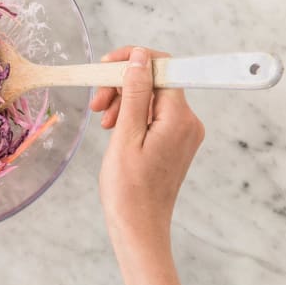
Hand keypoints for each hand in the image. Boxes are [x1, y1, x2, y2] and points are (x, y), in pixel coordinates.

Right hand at [90, 46, 204, 238]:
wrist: (139, 226)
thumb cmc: (129, 189)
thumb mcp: (125, 135)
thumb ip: (135, 93)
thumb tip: (140, 59)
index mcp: (180, 118)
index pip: (163, 67)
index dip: (133, 61)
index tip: (106, 68)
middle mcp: (188, 122)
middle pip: (155, 81)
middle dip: (123, 84)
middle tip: (97, 103)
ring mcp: (183, 132)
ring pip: (151, 97)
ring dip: (123, 100)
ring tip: (102, 119)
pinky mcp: (174, 141)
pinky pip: (153, 114)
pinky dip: (131, 115)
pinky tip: (114, 127)